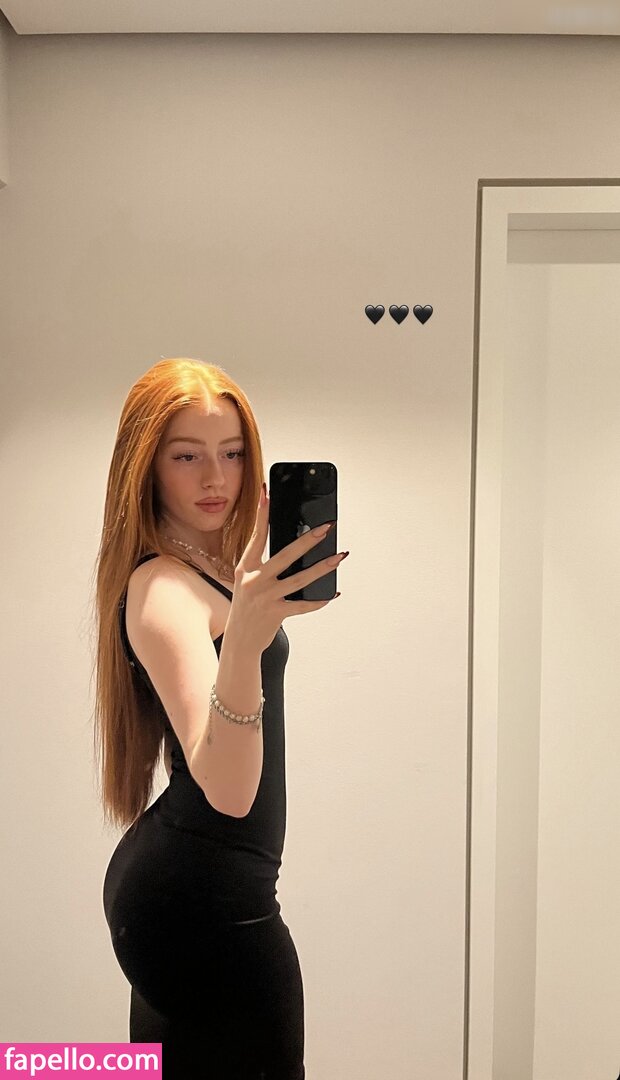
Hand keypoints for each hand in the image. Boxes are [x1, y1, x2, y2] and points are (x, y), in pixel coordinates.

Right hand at [227, 488, 343, 653]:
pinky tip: (332, 593)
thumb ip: (266, 566)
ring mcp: (265, 597)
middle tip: (326, 527)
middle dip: (308, 539)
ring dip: (323, 567)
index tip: (267, 493)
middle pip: (286, 555)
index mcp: (246, 567)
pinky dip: (319, 600)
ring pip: (300, 578)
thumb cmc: (248, 607)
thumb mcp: (250, 581)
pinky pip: (303, 605)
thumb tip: (297, 549)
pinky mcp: (276, 613)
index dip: (261, 514)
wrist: (240, 641)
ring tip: (340, 556)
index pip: (256, 535)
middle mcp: (254, 580)